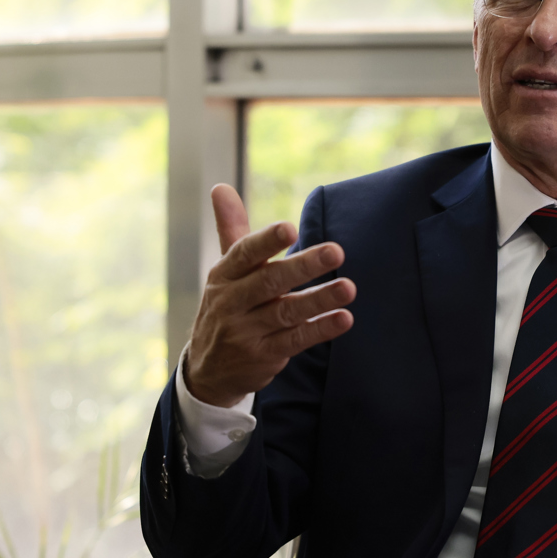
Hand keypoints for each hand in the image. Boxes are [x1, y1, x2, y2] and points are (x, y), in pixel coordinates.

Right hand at [183, 184, 355, 407]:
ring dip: (320, 299)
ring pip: (287, 312)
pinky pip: (295, 340)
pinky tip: (344, 319)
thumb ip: (230, 228)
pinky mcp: (264, 356)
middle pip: (270, 282)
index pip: (244, 254)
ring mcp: (247, 331)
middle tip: (336, 251)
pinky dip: (320, 329)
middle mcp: (232, 302)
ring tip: (349, 287)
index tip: (289, 228)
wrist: (207, 370)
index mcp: (224, 274)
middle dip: (303, 266)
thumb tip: (220, 186)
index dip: (266, 241)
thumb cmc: (227, 306)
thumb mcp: (224, 270)